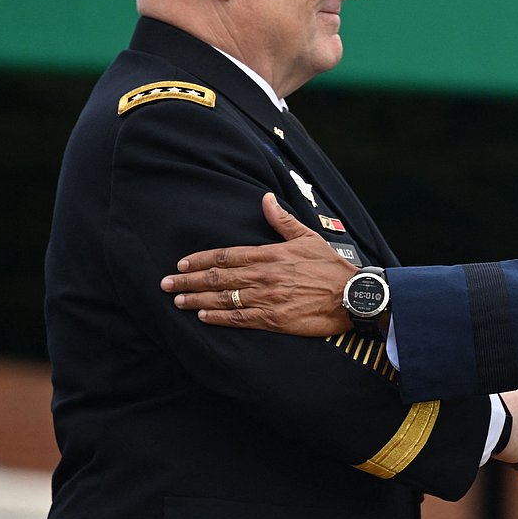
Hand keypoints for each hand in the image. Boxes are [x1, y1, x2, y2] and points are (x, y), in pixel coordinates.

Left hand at [160, 192, 352, 335]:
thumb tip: (265, 200)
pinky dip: (218, 317)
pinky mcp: (273, 319)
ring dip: (197, 299)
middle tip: (166, 284)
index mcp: (269, 254)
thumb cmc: (330, 267)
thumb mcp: (308, 237)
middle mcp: (263, 276)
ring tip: (177, 301)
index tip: (181, 264)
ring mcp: (266, 298)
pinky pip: (239, 318)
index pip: (226, 255)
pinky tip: (202, 317)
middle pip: (218, 277)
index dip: (200, 260)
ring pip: (223, 298)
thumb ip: (282, 221)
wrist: (351, 296)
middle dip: (188, 281)